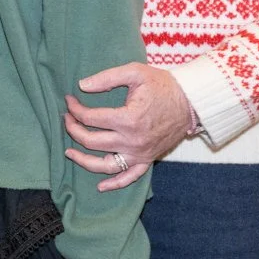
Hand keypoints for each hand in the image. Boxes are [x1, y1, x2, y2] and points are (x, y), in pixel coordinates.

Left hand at [63, 62, 193, 191]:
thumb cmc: (163, 85)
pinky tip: (101, 186)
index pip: (90, 118)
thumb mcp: (136, 72)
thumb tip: (81, 85)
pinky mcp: (148, 159)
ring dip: (83, 161)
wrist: (191, 102)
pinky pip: (130, 178)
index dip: (75, 109)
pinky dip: (115, 184)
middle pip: (91, 141)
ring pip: (105, 165)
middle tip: (66, 118)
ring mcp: (140, 153)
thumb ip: (107, 78)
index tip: (69, 100)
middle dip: (73, 129)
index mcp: (128, 119)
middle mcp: (132, 141)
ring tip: (69, 153)